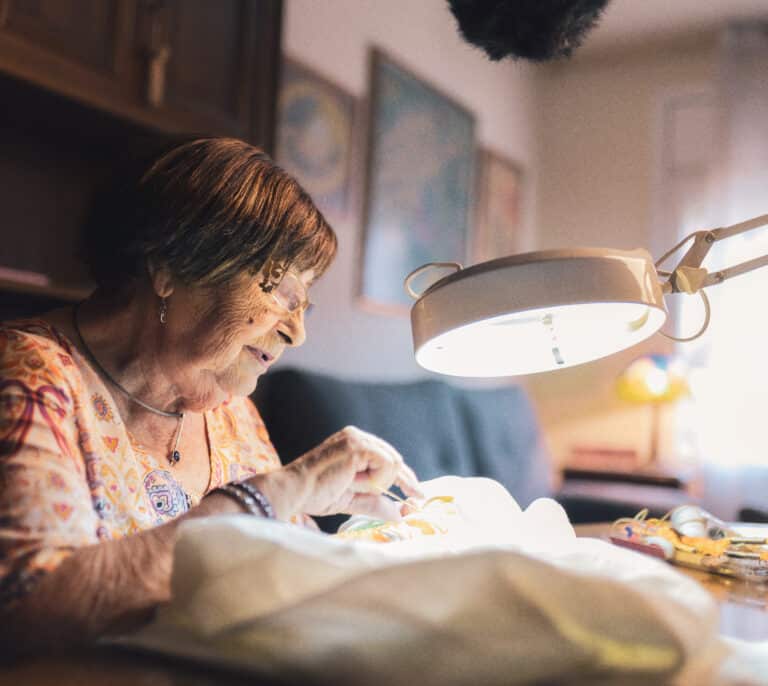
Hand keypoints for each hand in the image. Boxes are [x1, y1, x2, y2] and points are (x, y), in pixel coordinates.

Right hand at [275, 426, 420, 519]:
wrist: (294, 491)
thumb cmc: (314, 495)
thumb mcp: (350, 499)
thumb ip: (374, 503)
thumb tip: (399, 514)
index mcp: (352, 443)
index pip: (386, 458)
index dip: (404, 477)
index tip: (417, 494)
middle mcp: (356, 436)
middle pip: (394, 458)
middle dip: (406, 481)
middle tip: (417, 498)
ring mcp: (357, 438)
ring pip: (392, 462)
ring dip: (379, 483)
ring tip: (353, 487)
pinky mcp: (357, 446)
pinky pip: (386, 465)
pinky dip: (377, 480)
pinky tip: (356, 483)